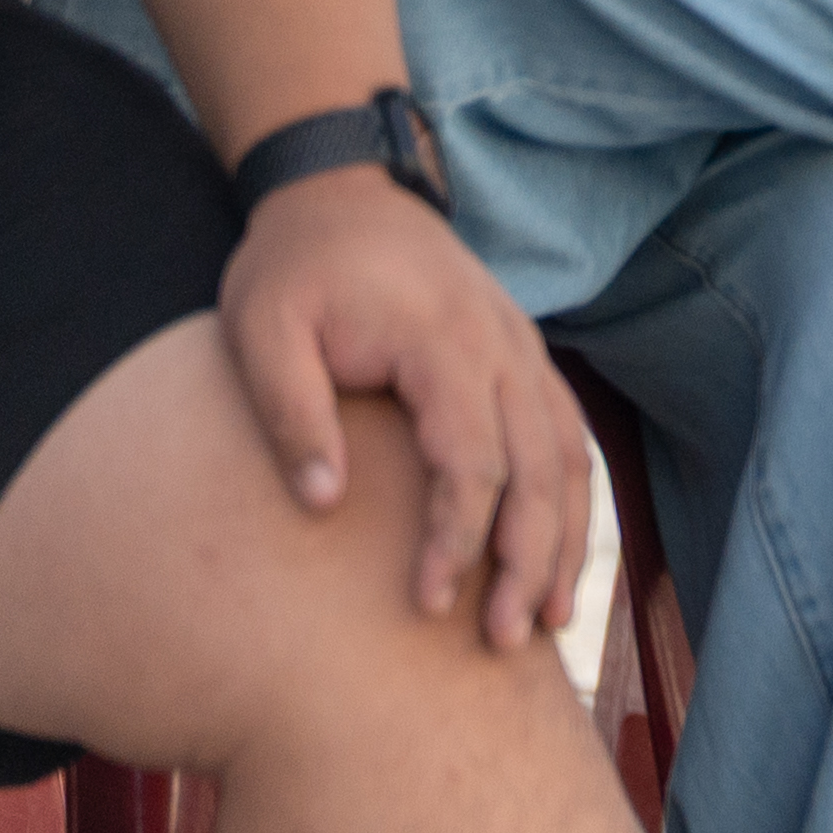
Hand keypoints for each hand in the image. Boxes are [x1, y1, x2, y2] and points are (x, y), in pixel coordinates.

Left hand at [222, 170, 592, 649]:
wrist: (344, 192)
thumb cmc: (294, 268)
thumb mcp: (261, 330)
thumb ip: (291, 413)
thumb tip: (322, 504)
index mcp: (444, 343)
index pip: (473, 460)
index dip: (459, 539)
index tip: (429, 604)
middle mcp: (503, 349)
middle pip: (541, 470)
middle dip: (529, 560)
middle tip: (504, 641)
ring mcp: (523, 352)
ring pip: (570, 457)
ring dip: (565, 540)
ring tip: (546, 618)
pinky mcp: (523, 360)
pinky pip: (567, 436)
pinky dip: (571, 501)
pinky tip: (557, 552)